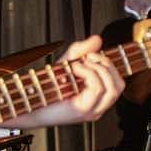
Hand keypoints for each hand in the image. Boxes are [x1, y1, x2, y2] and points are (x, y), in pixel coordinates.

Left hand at [5, 37, 125, 127]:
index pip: (118, 82)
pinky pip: (97, 88)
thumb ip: (81, 50)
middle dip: (107, 65)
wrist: (30, 102)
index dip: (109, 64)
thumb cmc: (46, 87)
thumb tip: (97, 39)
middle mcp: (98, 106)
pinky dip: (88, 73)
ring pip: (113, 88)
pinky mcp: (84, 111)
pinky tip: (75, 68)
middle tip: (89, 57)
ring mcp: (92, 111)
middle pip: (120, 85)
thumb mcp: (67, 64)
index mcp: (98, 98)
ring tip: (81, 63)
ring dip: (99, 69)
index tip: (92, 54)